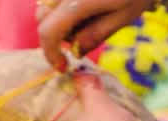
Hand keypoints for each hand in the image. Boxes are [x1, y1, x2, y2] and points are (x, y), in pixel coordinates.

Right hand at [36, 0, 155, 70]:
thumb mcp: (124, 15)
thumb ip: (96, 34)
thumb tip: (76, 52)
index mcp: (78, 2)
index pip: (48, 32)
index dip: (51, 54)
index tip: (63, 67)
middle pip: (43, 19)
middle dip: (57, 35)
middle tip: (81, 39)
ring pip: (46, 6)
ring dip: (59, 19)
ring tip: (87, 19)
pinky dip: (64, 7)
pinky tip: (85, 6)